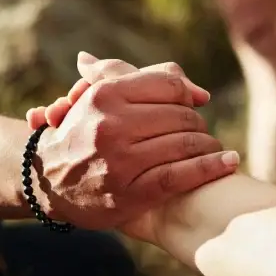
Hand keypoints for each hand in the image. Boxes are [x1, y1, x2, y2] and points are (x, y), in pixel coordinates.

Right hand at [31, 53, 238, 231]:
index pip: (167, 85)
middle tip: (202, 132)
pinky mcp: (129, 192)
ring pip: (184, 144)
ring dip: (208, 145)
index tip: (196, 102)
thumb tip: (194, 87)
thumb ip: (144, 82)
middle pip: (180, 115)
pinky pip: (180, 176)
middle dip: (197, 123)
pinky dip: (210, 168)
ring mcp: (119, 160)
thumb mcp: (95, 98)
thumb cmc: (79, 135)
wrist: (46, 183)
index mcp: (104, 96)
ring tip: (215, 149)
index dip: (188, 93)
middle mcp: (110, 125)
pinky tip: (229, 162)